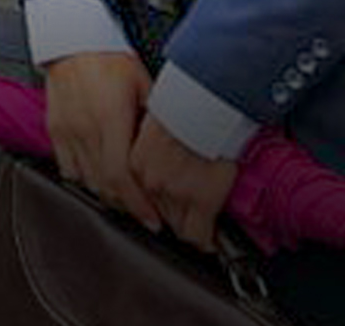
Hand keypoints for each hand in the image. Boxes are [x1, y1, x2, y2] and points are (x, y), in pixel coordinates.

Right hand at [42, 51, 154, 229]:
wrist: (72, 40)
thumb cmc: (109, 57)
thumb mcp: (144, 83)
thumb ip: (157, 118)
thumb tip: (179, 145)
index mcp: (109, 117)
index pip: (121, 175)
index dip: (138, 203)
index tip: (152, 219)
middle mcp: (85, 127)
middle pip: (104, 184)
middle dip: (127, 206)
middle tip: (146, 214)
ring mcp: (67, 130)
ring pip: (86, 180)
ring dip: (107, 195)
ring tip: (126, 199)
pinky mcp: (55, 129)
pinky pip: (67, 167)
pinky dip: (85, 179)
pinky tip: (99, 180)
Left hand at [129, 114, 239, 252]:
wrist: (208, 103)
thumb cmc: (186, 105)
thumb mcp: (155, 123)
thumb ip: (150, 146)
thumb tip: (160, 157)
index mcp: (136, 160)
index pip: (134, 195)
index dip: (149, 202)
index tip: (158, 207)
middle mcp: (149, 180)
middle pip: (153, 213)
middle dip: (167, 214)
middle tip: (182, 214)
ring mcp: (174, 193)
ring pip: (175, 226)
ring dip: (186, 225)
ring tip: (198, 225)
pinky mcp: (201, 201)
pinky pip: (197, 236)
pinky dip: (205, 241)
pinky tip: (210, 242)